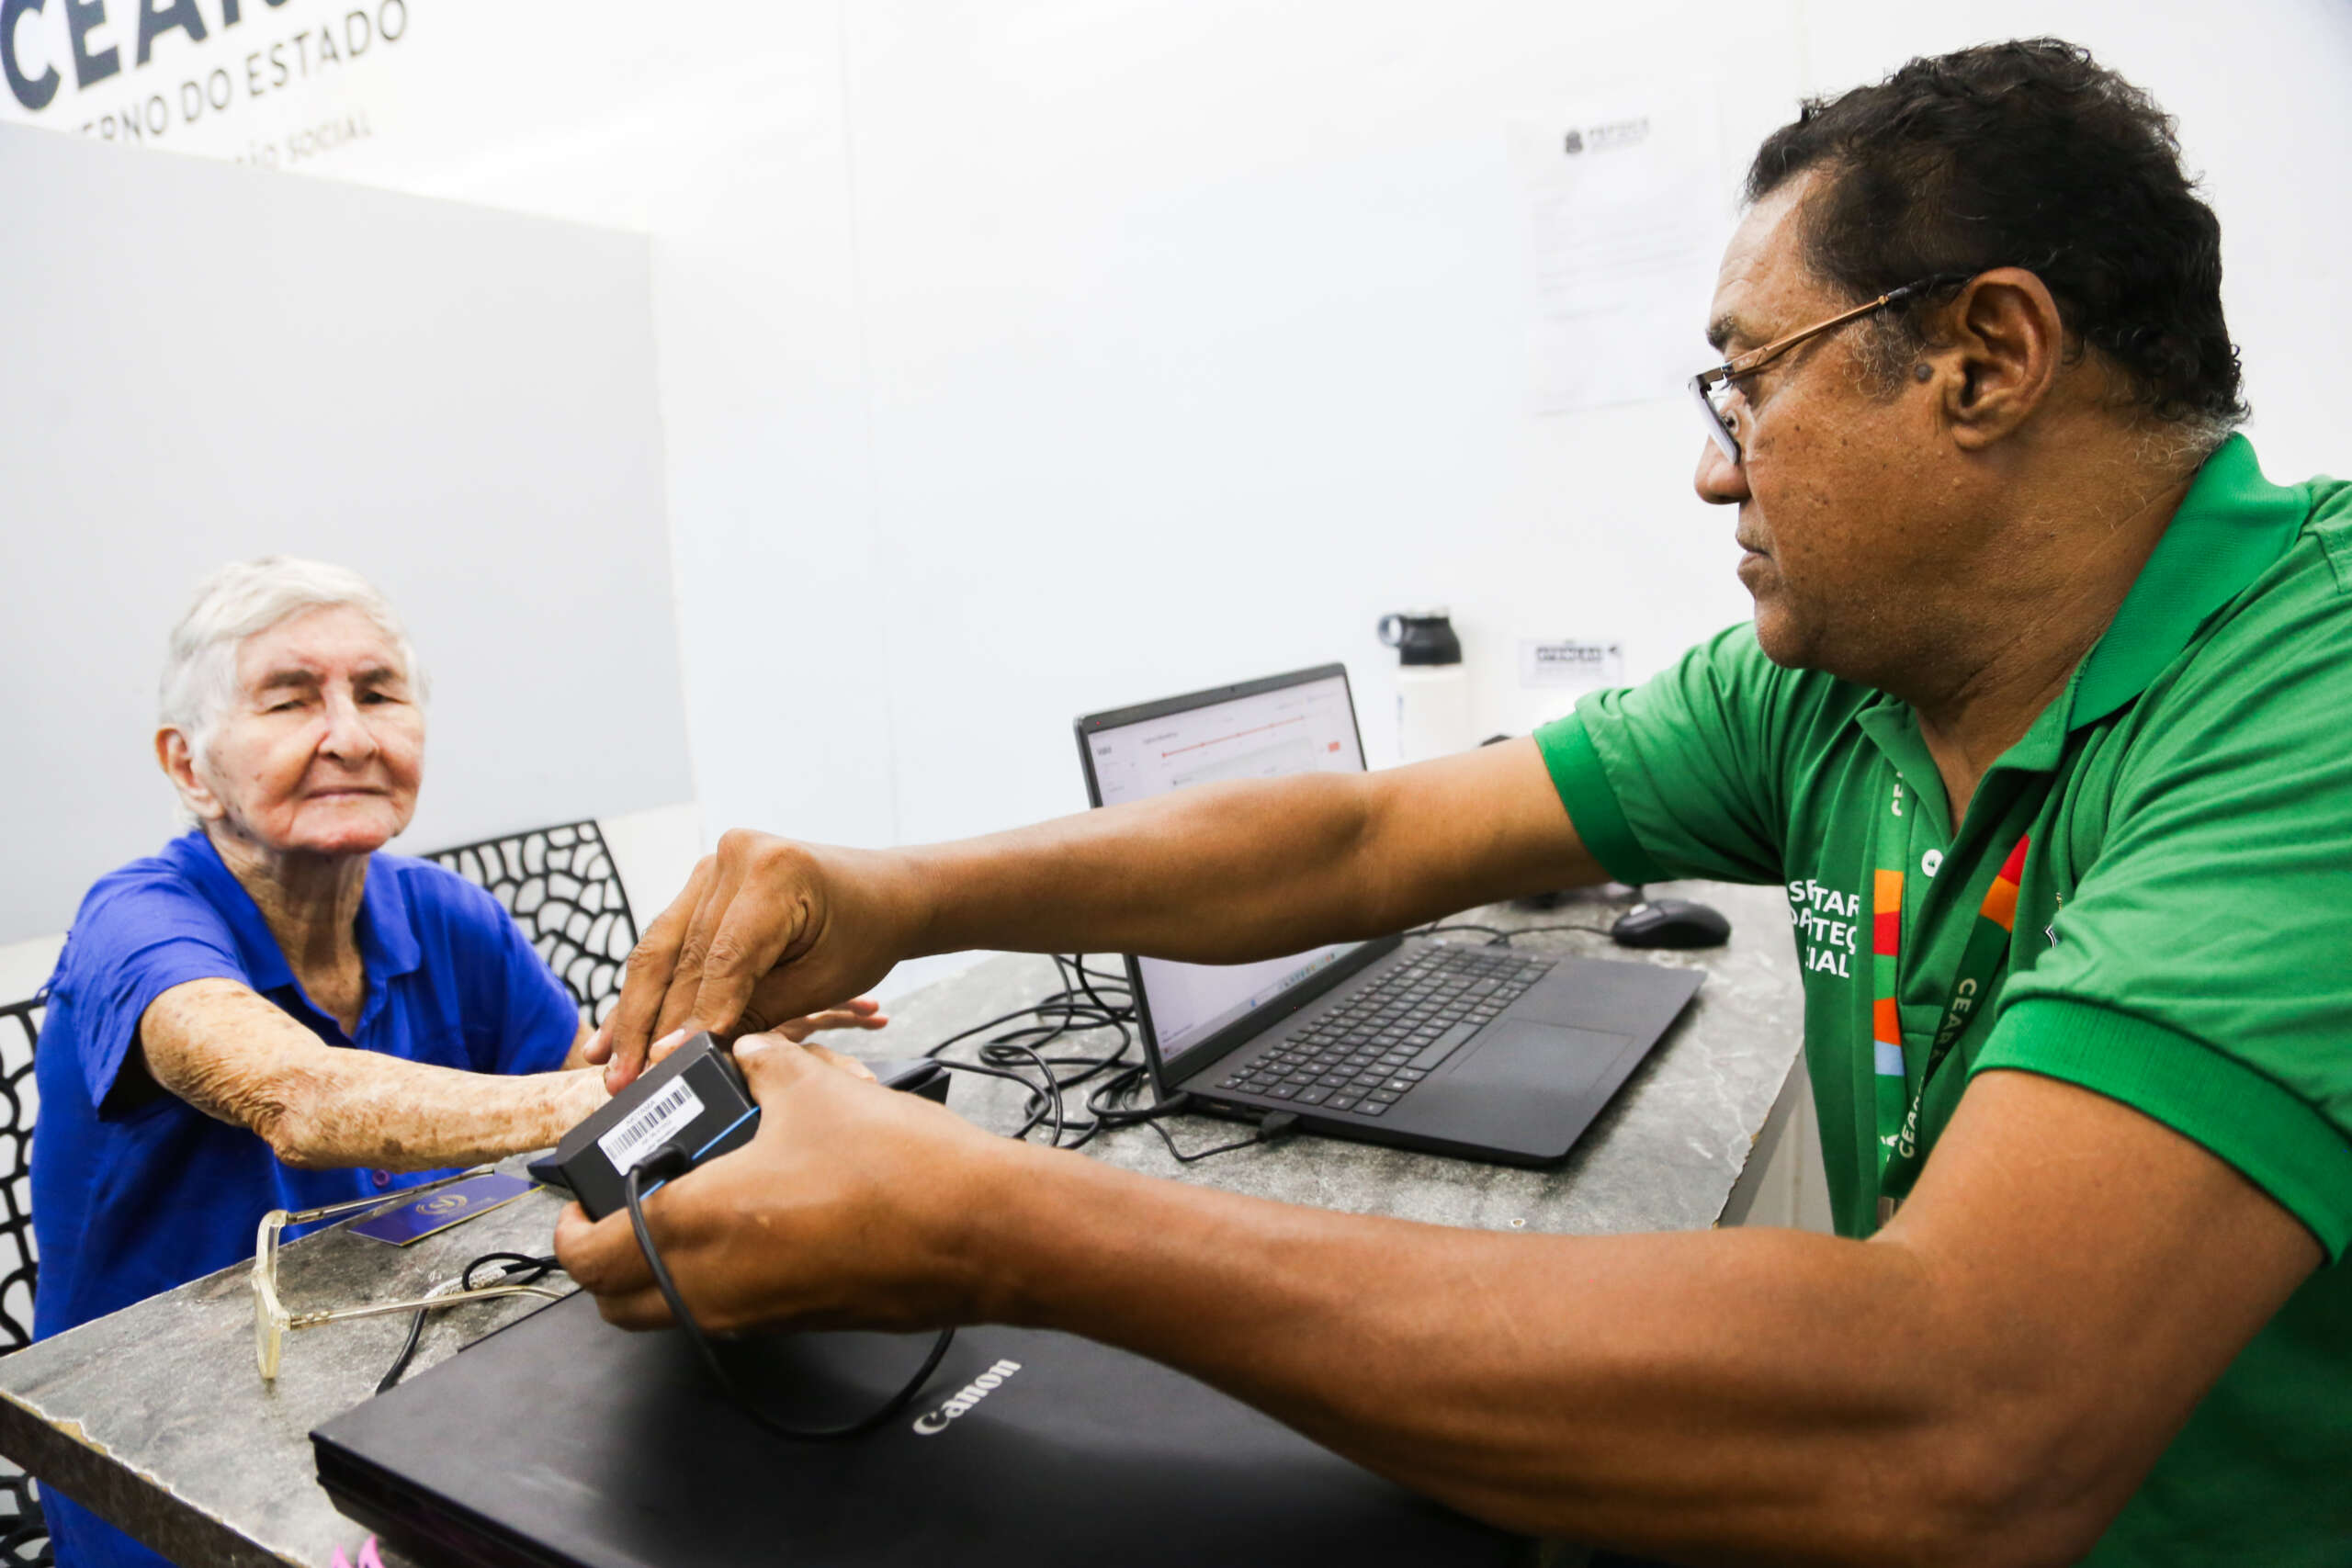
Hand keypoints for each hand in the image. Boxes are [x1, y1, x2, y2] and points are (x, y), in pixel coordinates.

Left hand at [553, 1033, 1016, 1333]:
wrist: (978, 1230)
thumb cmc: (897, 1169)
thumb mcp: (816, 1087)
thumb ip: (765, 1064)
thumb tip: (752, 1055)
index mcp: (691, 1225)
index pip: (583, 1255)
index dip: (568, 1225)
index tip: (581, 1197)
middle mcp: (710, 1286)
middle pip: (614, 1303)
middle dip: (604, 1261)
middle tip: (625, 1210)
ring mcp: (754, 1314)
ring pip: (670, 1311)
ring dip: (662, 1269)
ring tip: (697, 1203)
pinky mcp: (798, 1321)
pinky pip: (728, 1308)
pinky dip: (720, 1274)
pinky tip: (765, 1215)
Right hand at [590, 831, 924, 1090]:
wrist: (886, 894)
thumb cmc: (865, 936)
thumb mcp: (819, 983)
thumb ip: (754, 1012)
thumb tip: (691, 1054)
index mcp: (772, 871)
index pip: (721, 961)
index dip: (692, 1019)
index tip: (666, 1069)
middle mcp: (734, 855)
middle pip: (679, 955)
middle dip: (650, 1025)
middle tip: (622, 1082)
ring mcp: (714, 864)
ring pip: (661, 949)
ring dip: (633, 1011)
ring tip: (603, 1065)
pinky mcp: (704, 881)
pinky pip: (668, 940)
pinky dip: (645, 988)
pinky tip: (613, 1031)